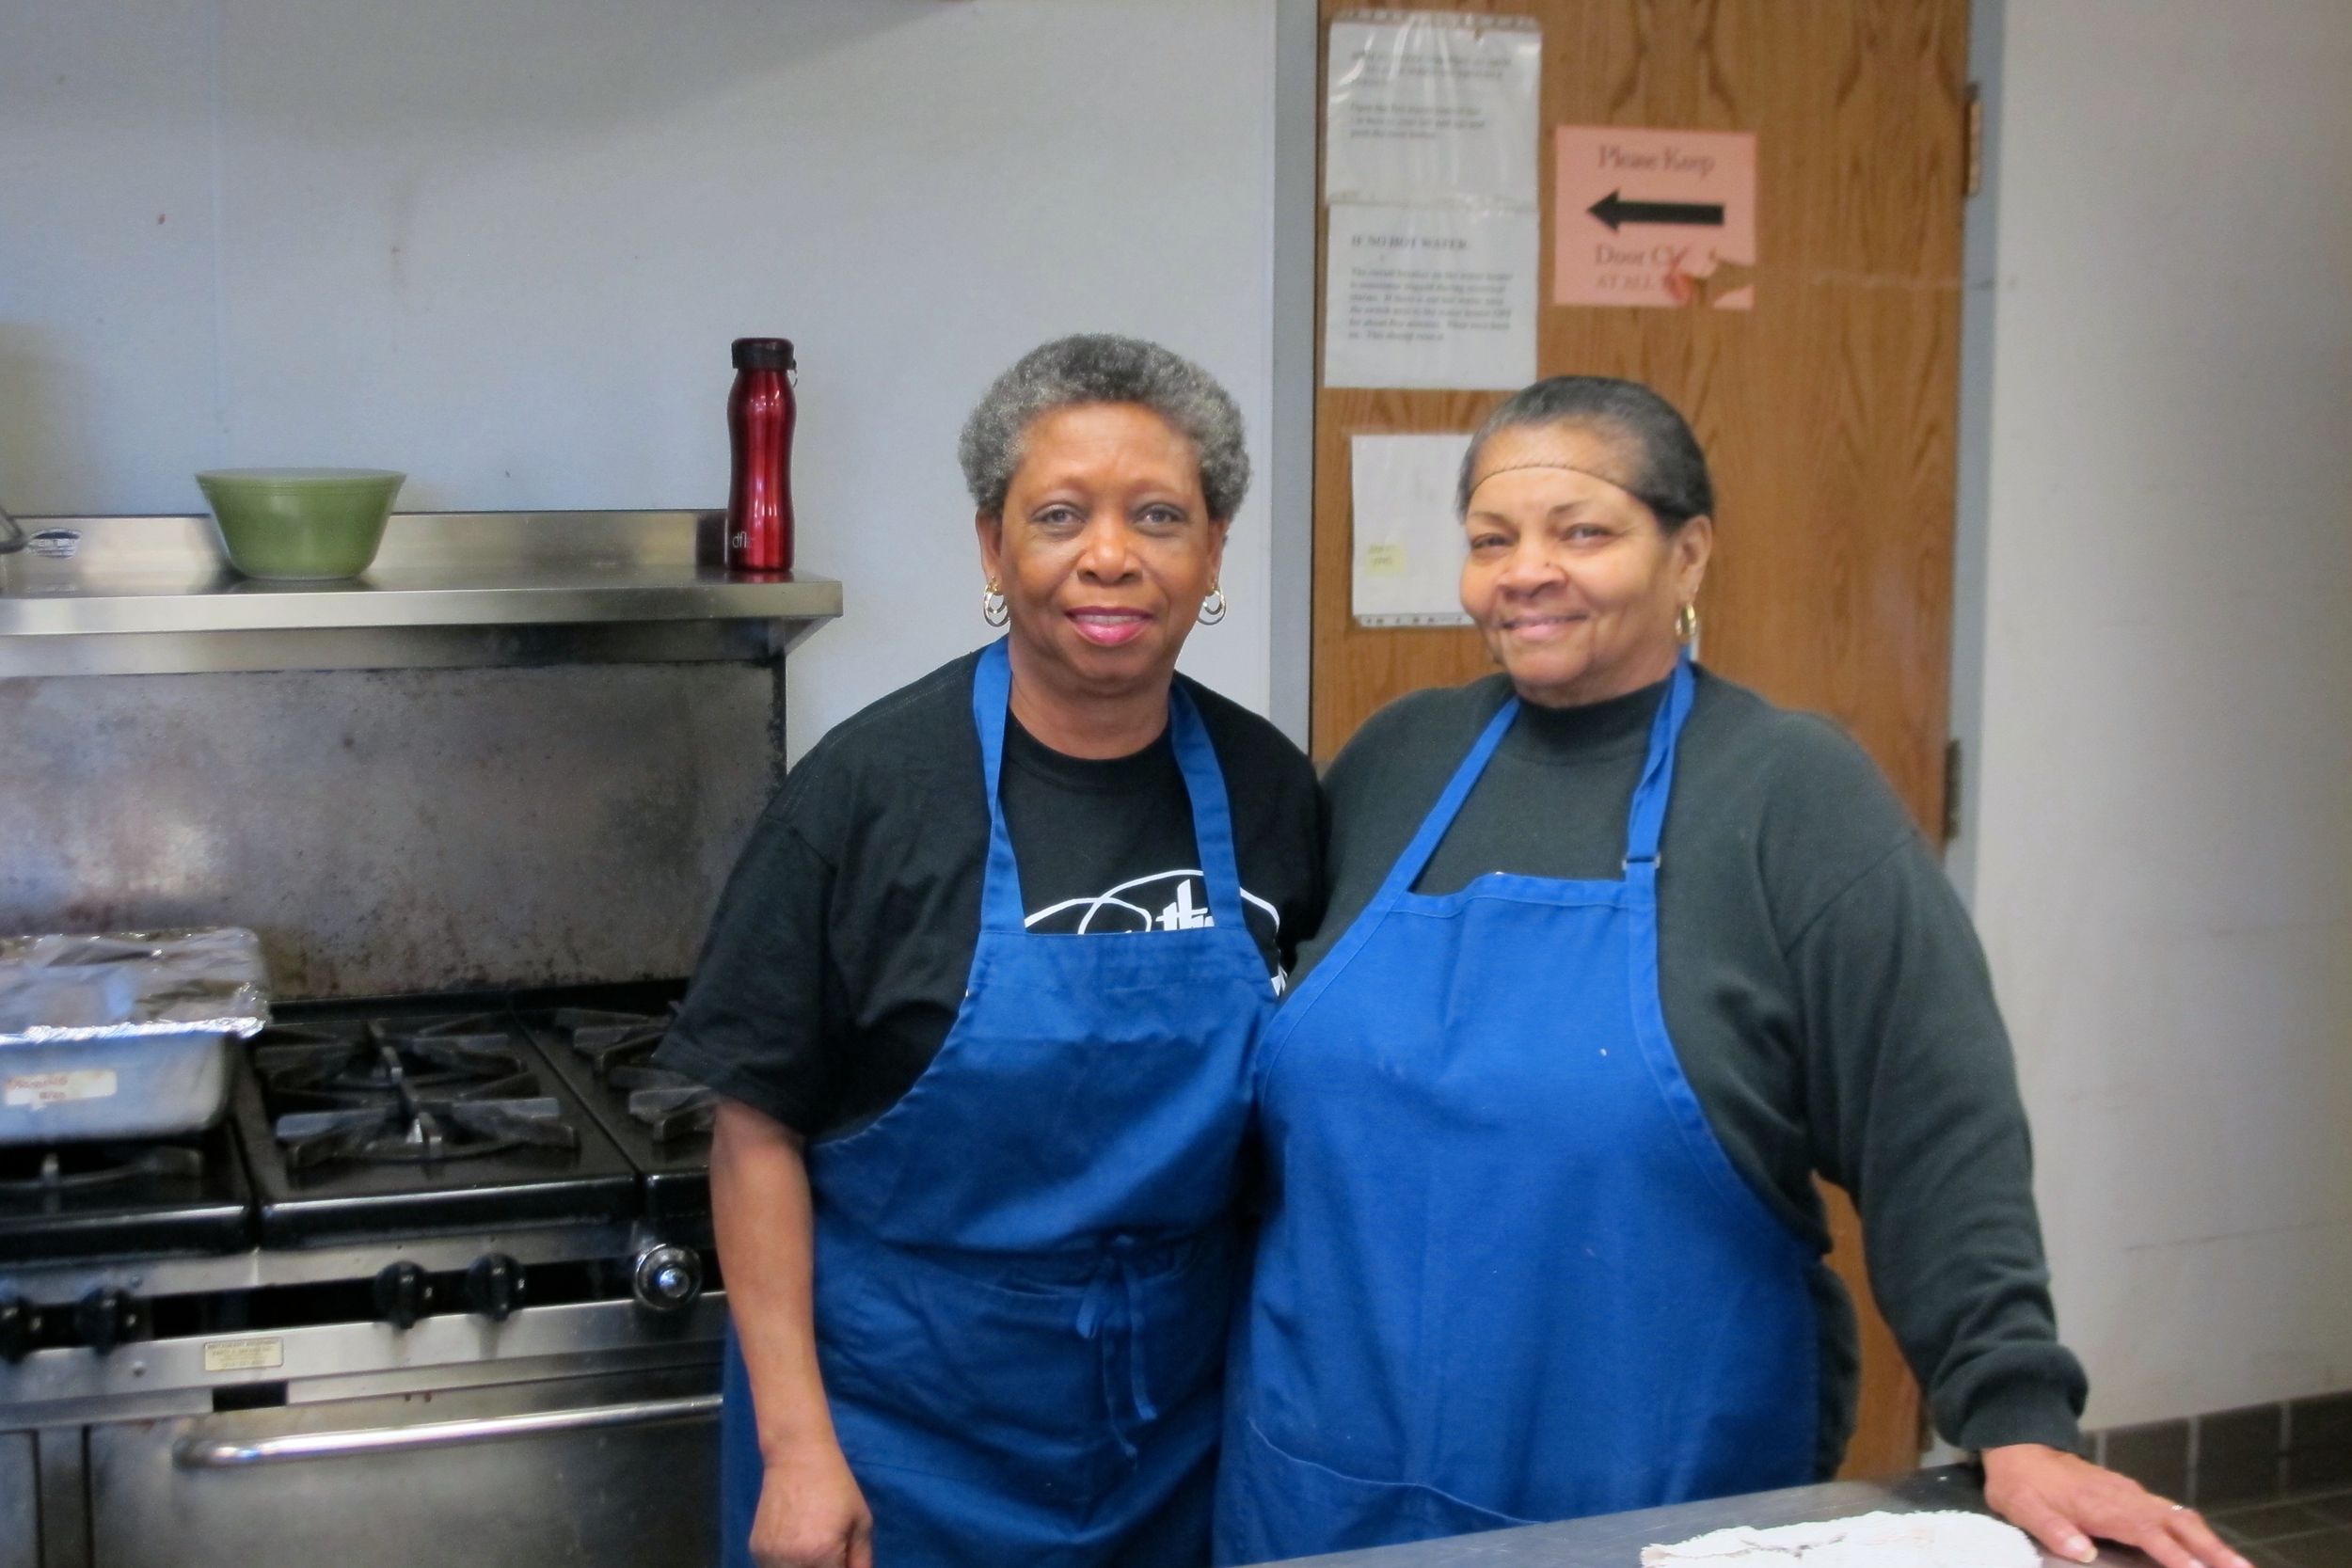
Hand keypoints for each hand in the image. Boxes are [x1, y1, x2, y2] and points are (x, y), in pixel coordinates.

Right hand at [751, 1440, 872, 1567]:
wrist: (797, 1457)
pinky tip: (796, 1546)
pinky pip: (773, 1567)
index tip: (842, 1560)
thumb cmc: (836, 1486)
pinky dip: (787, 1564)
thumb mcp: (860, 1522)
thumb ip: (861, 1560)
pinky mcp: (755, 1549)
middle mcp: (791, 1562)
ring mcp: (769, 1557)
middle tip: (830, 1554)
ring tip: (813, 1547)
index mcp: (821, 1555)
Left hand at [1981, 1443, 2249, 1567]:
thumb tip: (2083, 1553)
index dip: (2175, 1555)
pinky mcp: (2132, 1496)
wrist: (2020, 1448)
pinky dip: (2197, 1532)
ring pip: (2182, 1518)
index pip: (2148, 1533)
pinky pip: (2172, 1514)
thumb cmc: (2021, 1483)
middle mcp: (2126, 1498)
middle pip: (2180, 1523)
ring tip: (2241, 1566)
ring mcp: (2133, 1495)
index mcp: (2103, 1505)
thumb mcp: (2023, 1507)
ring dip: (2212, 1542)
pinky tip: (2209, 1549)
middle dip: (2214, 1549)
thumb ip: (2051, 1529)